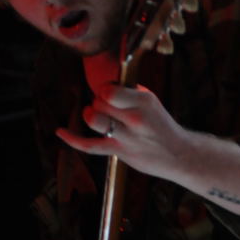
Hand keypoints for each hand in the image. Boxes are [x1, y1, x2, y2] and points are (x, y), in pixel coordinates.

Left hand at [56, 83, 191, 181]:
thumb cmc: (161, 126)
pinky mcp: (119, 152)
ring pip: (93, 119)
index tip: (109, 94)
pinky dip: (72, 139)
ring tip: (97, 117)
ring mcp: (126, 137)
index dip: (104, 90)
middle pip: (99, 102)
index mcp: (144, 101)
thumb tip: (104, 84)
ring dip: (91, 115)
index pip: (109, 89)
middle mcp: (135, 118)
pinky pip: (89, 145)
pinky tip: (60, 132)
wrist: (178, 154)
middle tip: (110, 110)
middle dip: (99, 103)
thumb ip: (128, 92)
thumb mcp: (151, 101)